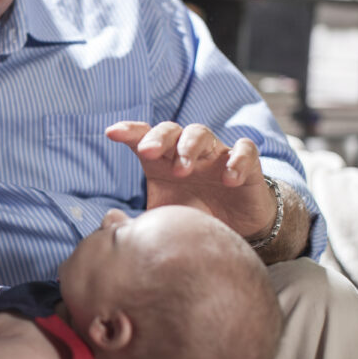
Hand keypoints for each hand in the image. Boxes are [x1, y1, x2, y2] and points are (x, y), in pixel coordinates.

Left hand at [105, 120, 275, 240]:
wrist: (239, 228)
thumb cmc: (195, 215)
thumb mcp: (163, 218)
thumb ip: (139, 220)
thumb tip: (110, 227)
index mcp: (163, 160)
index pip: (144, 137)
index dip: (129, 131)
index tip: (110, 133)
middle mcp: (187, 151)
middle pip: (171, 130)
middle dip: (157, 138)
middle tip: (148, 152)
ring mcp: (216, 154)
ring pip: (201, 133)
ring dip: (189, 147)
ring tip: (182, 170)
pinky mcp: (247, 164)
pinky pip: (244, 150)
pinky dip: (237, 160)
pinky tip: (229, 179)